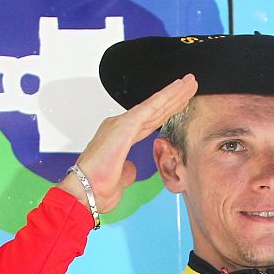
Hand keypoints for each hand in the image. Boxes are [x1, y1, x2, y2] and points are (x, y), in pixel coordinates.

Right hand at [57, 73, 197, 213]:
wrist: (84, 192)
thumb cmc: (96, 188)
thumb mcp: (119, 180)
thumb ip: (127, 171)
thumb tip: (132, 169)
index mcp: (120, 138)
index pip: (150, 122)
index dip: (166, 112)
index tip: (180, 104)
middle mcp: (120, 127)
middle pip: (154, 110)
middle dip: (174, 98)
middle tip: (190, 85)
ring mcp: (122, 124)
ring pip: (154, 105)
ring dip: (173, 93)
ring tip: (189, 82)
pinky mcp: (125, 125)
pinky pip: (150, 107)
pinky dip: (164, 96)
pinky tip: (177, 88)